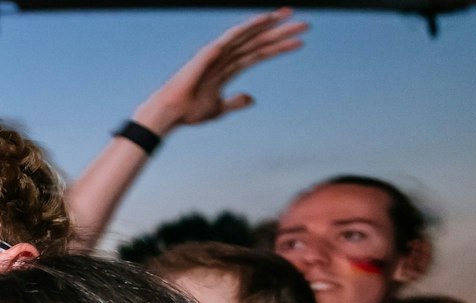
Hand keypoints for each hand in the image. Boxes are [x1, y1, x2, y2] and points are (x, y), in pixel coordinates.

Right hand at [133, 8, 305, 134]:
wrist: (170, 114)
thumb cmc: (188, 112)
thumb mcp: (218, 108)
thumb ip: (235, 102)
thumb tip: (252, 98)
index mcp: (228, 69)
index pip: (259, 54)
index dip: (279, 47)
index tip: (299, 42)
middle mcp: (225, 57)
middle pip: (259, 41)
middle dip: (281, 32)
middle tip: (305, 24)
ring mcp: (217, 53)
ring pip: (250, 35)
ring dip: (270, 24)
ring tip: (290, 14)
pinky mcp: (210, 52)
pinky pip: (233, 36)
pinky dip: (249, 26)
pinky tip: (264, 19)